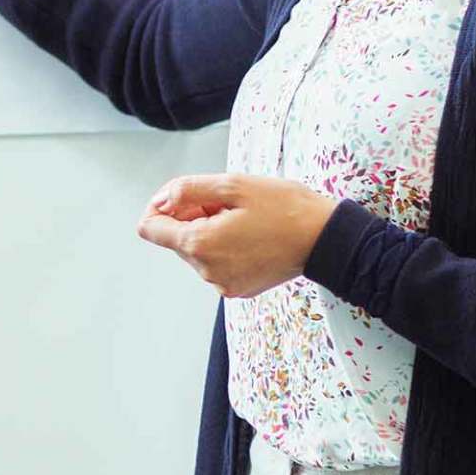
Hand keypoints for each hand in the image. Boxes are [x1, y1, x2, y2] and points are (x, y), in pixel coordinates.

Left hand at [136, 173, 336, 297]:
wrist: (325, 239)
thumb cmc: (285, 208)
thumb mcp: (234, 185)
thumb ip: (187, 190)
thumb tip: (160, 200)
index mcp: (200, 244)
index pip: (150, 228)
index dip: (162, 206)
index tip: (187, 197)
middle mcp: (205, 270)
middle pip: (176, 238)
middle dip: (193, 217)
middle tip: (230, 205)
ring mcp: (221, 284)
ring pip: (197, 251)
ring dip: (211, 231)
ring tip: (246, 221)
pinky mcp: (237, 289)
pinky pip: (216, 264)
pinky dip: (225, 248)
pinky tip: (252, 237)